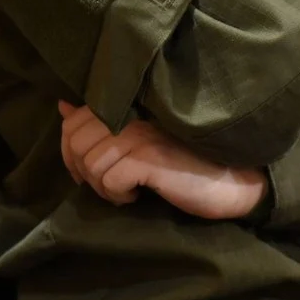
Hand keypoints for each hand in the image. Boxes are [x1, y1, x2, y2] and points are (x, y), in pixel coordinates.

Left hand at [58, 102, 267, 219]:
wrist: (236, 180)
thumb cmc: (190, 159)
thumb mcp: (141, 138)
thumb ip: (104, 120)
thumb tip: (64, 105)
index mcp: (132, 104)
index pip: (74, 121)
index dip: (71, 152)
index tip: (91, 172)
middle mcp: (136, 113)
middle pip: (77, 142)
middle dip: (84, 171)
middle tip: (110, 183)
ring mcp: (144, 133)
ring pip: (91, 163)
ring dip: (102, 186)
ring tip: (127, 190)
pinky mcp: (153, 157)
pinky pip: (110, 179)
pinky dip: (118, 194)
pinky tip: (138, 195)